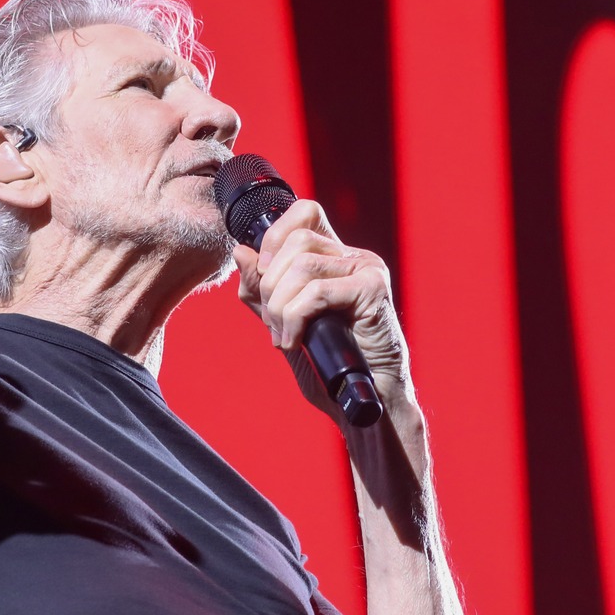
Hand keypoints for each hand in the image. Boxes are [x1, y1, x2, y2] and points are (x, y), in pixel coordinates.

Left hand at [233, 201, 412, 425]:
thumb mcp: (283, 324)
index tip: (263, 277)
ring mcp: (367, 269)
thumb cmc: (328, 368)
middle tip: (273, 323)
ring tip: (284, 335)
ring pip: (302, 265)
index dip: (274, 236)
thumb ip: (261, 292)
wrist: (361, 402)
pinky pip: (318, 291)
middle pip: (295, 238)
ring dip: (280, 305)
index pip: (303, 213)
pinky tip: (295, 341)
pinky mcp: (374, 290)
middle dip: (270, 284)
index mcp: (334, 258)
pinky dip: (295, 318)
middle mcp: (354, 256)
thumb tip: (240, 251)